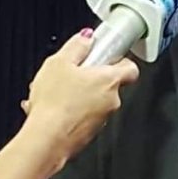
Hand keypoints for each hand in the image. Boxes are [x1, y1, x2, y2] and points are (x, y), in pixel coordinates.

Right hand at [21, 32, 138, 172]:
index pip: (131, 68)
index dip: (120, 61)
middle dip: (91, 80)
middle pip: (109, 85)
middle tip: (73, 75)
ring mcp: (101, 120)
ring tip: (56, 95)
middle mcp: (111, 102)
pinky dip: (71, 113)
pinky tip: (52, 110)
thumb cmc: (55, 103)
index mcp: (109, 80)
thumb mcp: (59, 62)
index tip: (108, 57)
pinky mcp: (89, 135)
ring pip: (94, 102)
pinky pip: (83, 118)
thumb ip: (77, 47)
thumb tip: (86, 39)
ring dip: (79, 97)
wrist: (46, 140)